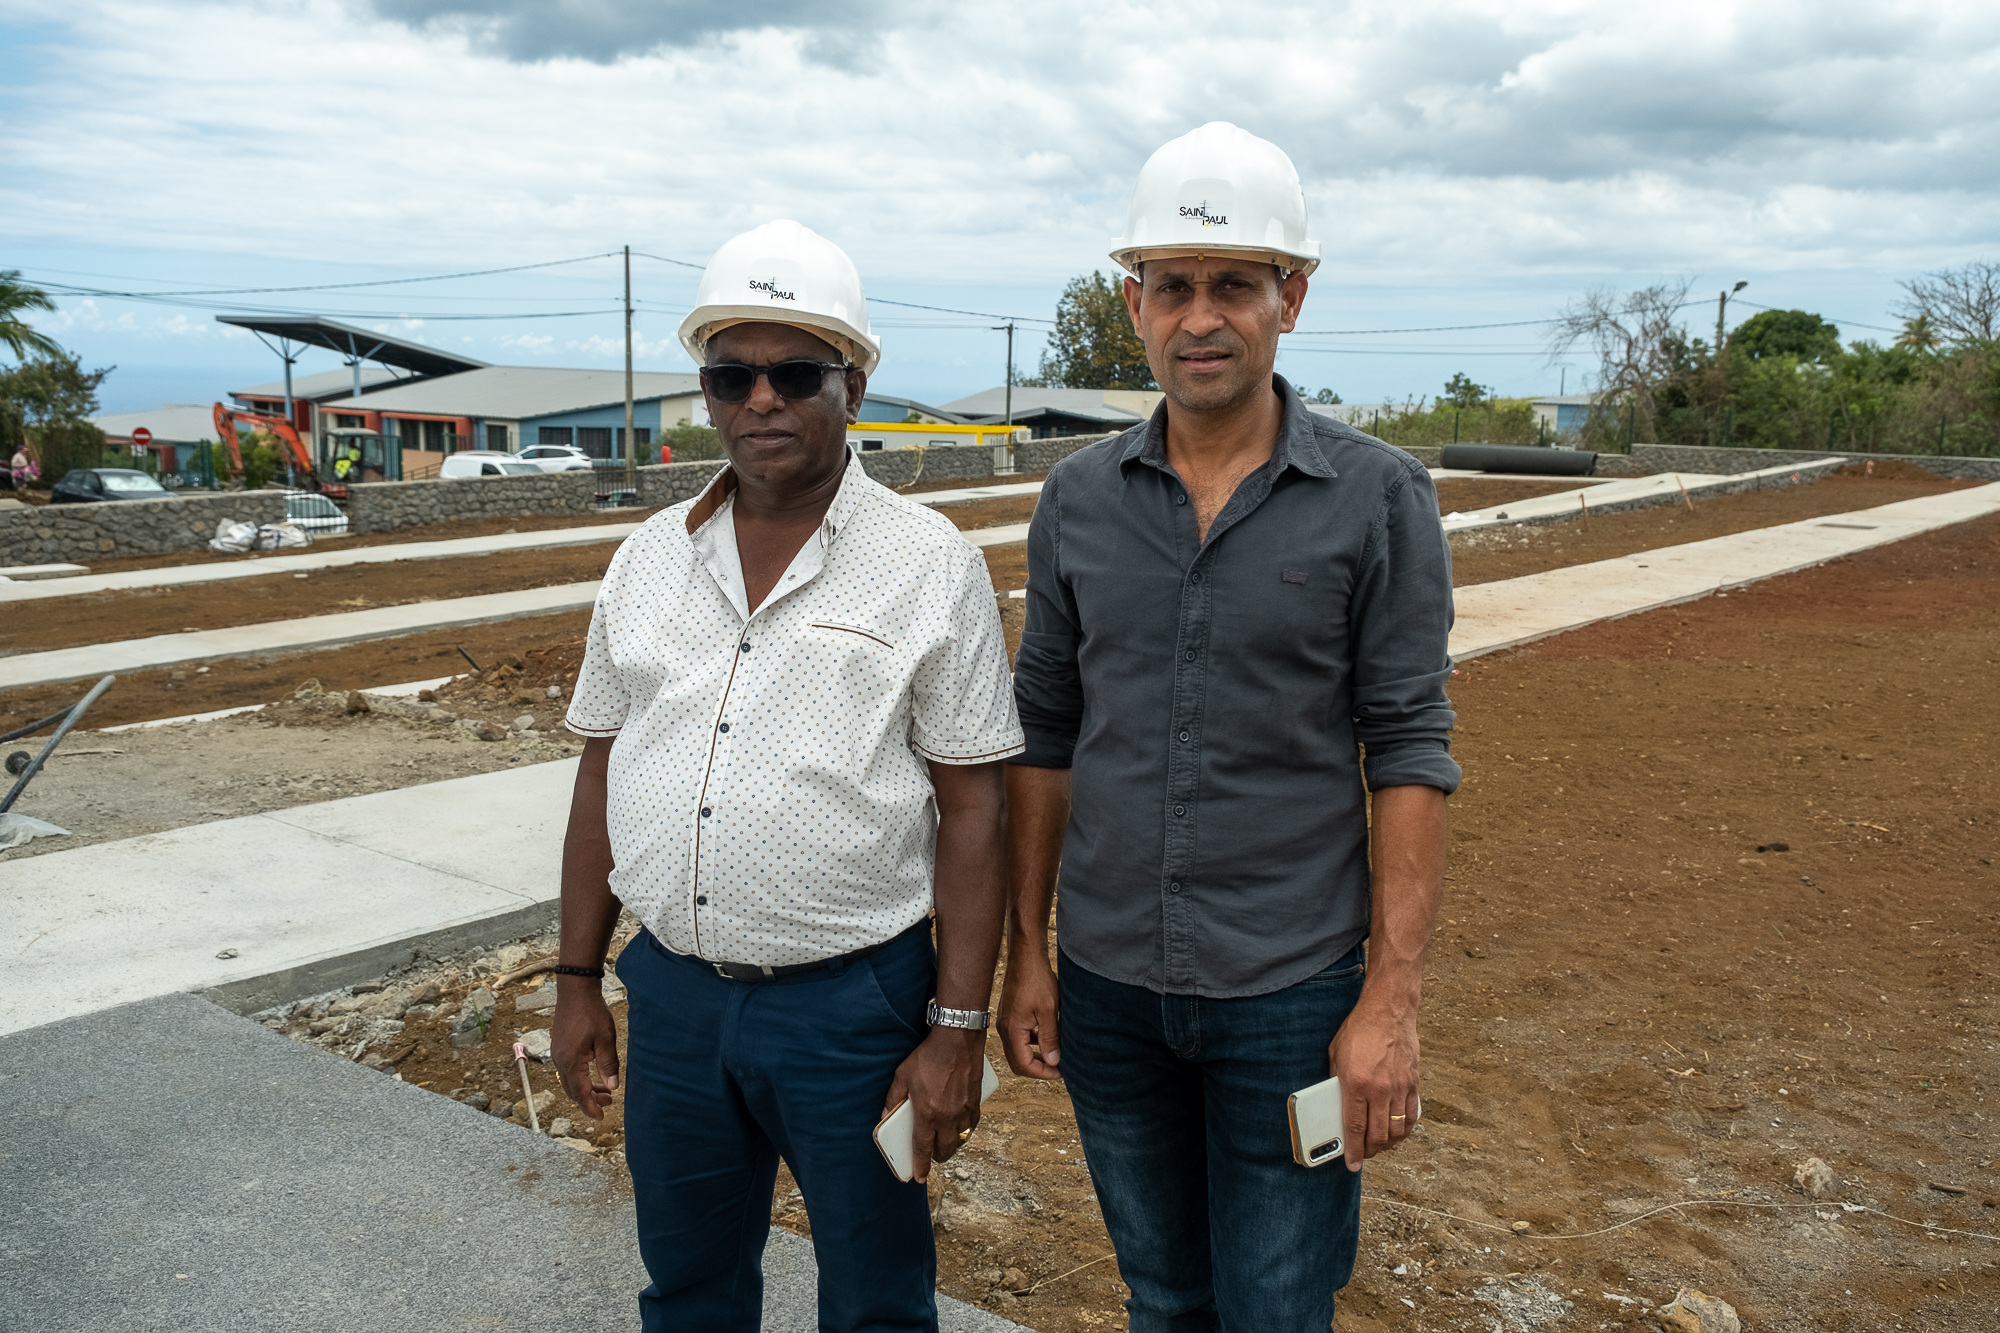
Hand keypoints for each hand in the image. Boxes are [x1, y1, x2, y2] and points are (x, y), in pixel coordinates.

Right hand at [551, 980, 620, 1119]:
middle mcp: (560, 1061)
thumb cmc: (591, 1013)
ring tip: (605, 1090)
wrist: (575, 991)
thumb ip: (608, 1064)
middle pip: (573, 1090)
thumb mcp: (605, 1039)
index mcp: (571, 1062)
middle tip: (608, 1103)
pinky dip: (580, 1077)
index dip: (591, 1107)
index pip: (580, 1093)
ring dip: (585, 1088)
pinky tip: (593, 1073)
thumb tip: (611, 1087)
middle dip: (589, 1100)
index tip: (601, 1117)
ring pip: (570, 1080)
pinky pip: (568, 1070)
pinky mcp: (559, 1047)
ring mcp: (558, 1054)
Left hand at [881, 1026, 985, 1183]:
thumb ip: (893, 1098)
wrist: (957, 1040)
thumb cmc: (929, 1056)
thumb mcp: (902, 1075)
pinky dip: (965, 1131)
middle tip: (931, 1155)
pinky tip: (960, 1126)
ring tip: (944, 1142)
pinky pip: (971, 1126)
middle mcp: (947, 1117)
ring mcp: (964, 1111)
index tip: (919, 1177)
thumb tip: (885, 1114)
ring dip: (952, 1145)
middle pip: (945, 1150)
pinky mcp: (975, 1102)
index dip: (921, 1165)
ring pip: (960, 1140)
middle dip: (937, 1157)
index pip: (923, 1148)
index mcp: (928, 1113)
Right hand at [999, 947, 1061, 1079]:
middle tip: (1058, 1068)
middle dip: (1038, 1068)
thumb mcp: (1049, 1011)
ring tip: (1055, 1055)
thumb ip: (1050, 1038)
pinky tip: (1046, 1038)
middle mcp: (1005, 1029)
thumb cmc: (1036, 980)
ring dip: (1034, 1056)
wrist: (1026, 958)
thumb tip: (1053, 1061)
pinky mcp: (1010, 1017)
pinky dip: (1031, 1044)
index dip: (1042, 1072)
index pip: (1023, 1065)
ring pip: (1018, 1051)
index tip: (1059, 1072)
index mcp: (1013, 1030)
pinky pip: (1018, 1038)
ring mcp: (1006, 1023)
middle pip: (1018, 1062)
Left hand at [1328, 995, 1420, 1171]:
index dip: (1353, 1151)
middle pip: (1378, 1135)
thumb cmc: (1359, 1030)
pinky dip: (1404, 1130)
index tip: (1352, 1164)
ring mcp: (1399, 1088)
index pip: (1355, 1127)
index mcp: (1356, 1084)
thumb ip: (1336, 1083)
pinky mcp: (1413, 1084)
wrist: (1388, 1012)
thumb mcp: (1336, 1056)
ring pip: (1397, 1130)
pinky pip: (1411, 1116)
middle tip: (1364, 1155)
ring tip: (1379, 1146)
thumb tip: (1336, 1106)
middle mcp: (1379, 1090)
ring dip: (1388, 1144)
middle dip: (1369, 1151)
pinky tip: (1397, 1132)